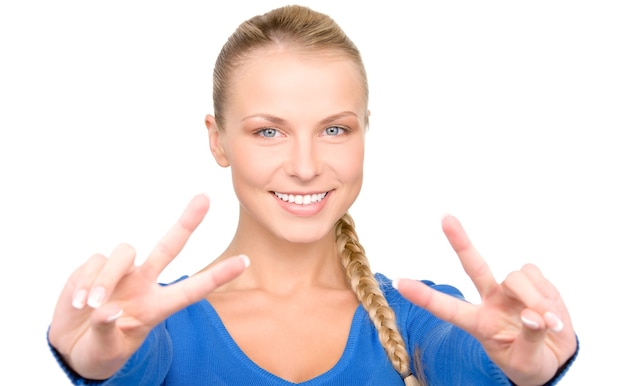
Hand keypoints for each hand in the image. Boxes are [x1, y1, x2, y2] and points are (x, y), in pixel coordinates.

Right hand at [48, 194, 247, 379]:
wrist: (73, 345)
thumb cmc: (100, 348)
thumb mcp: (107, 349)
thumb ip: (108, 330)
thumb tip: (108, 310)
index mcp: (156, 307)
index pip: (192, 290)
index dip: (218, 276)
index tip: (245, 261)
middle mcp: (143, 284)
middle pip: (169, 247)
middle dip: (187, 222)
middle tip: (204, 198)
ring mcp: (121, 273)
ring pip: (124, 253)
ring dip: (106, 279)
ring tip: (90, 305)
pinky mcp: (95, 267)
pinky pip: (95, 262)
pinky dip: (85, 282)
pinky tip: (78, 303)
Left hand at [395, 215, 576, 385]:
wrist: (555, 360)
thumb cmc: (530, 363)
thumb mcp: (526, 362)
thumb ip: (529, 339)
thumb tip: (534, 316)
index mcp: (478, 323)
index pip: (446, 308)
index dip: (423, 296)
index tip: (398, 282)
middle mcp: (490, 301)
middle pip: (473, 266)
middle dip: (460, 242)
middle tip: (445, 218)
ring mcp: (510, 290)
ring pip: (515, 277)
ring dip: (535, 299)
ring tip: (550, 324)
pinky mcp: (532, 281)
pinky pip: (535, 276)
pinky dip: (547, 294)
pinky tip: (553, 314)